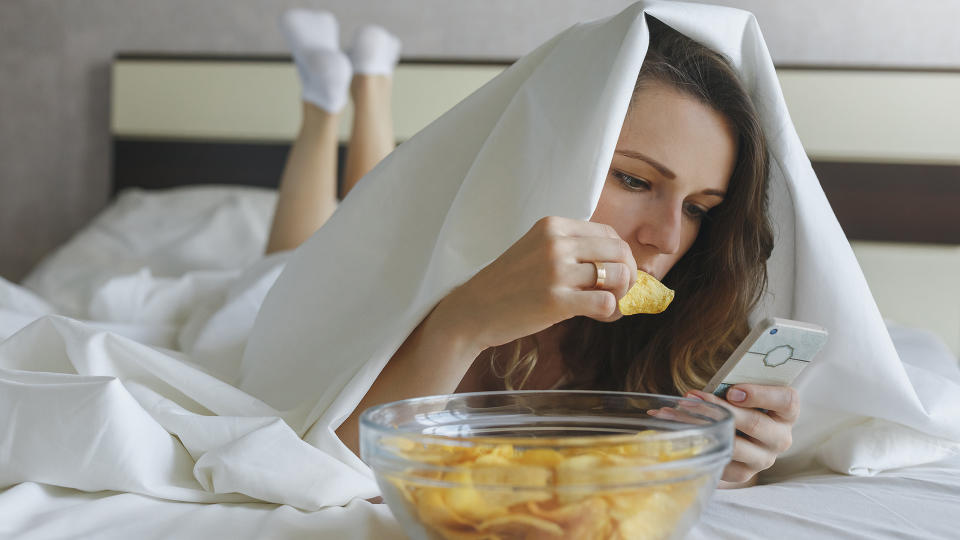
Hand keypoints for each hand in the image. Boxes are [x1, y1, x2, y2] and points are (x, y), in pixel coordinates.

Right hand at [434, 216, 637, 351]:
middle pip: (619, 252)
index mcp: (552, 226)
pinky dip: (611, 312)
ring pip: (618, 276)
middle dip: (628, 274)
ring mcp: (556, 272)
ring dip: (622, 294)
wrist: (472, 310)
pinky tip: (600, 317)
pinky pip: (606, 303)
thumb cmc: (507, 284)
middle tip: (620, 292)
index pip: (609, 233)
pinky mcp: (556, 301)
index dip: (620, 255)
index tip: (616, 272)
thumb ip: (570, 248)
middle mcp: (556, 243)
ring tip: (608, 306)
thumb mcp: (535, 249)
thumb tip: (616, 262)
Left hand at [685, 385, 799, 487]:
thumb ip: (734, 386)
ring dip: (706, 427)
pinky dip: (701, 445)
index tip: (732, 391)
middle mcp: (780, 438)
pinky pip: (723, 461)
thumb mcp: (744, 392)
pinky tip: (684, 433)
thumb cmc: (740, 405)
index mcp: (786, 413)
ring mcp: (764, 458)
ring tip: (679, 413)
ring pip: (737, 445)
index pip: (787, 401)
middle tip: (692, 397)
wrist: (737, 436)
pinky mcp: (744, 473)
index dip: (760, 394)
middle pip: (756, 423)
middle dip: (721, 408)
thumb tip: (704, 387)